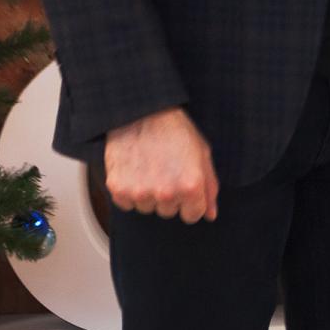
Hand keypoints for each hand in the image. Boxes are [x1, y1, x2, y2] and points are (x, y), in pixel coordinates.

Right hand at [104, 106, 217, 222]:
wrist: (142, 113)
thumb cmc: (175, 130)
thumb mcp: (202, 154)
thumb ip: (209, 187)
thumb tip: (210, 214)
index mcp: (190, 186)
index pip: (193, 216)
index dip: (190, 201)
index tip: (184, 187)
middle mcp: (166, 194)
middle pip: (169, 212)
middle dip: (170, 196)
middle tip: (166, 170)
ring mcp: (141, 193)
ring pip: (147, 209)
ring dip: (149, 194)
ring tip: (150, 167)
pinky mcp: (118, 190)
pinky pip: (126, 203)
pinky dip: (129, 191)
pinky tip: (135, 170)